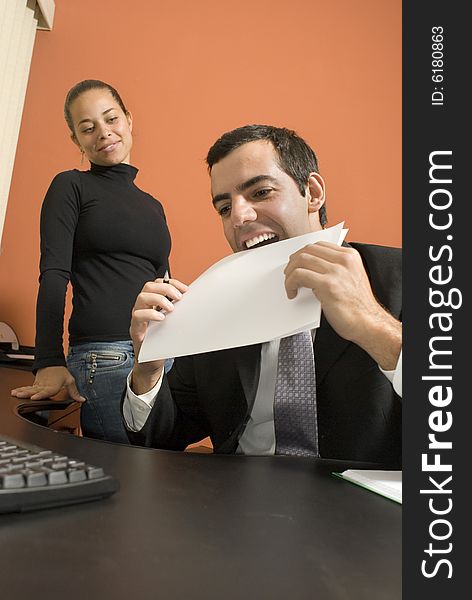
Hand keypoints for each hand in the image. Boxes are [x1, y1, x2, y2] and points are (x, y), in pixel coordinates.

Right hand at [11, 366, 85, 402]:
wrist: (52, 362)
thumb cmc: (60, 371)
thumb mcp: (70, 381)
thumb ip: (74, 392)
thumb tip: (82, 400)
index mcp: (53, 386)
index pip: (46, 391)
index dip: (40, 395)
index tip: (34, 397)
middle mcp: (44, 386)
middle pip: (35, 390)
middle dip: (27, 393)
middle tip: (20, 395)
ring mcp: (38, 385)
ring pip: (29, 388)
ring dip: (22, 391)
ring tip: (15, 393)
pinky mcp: (35, 384)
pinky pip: (27, 387)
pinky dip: (21, 389)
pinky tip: (15, 392)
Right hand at [129, 276, 187, 393]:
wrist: (152, 361)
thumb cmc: (163, 340)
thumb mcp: (174, 322)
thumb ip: (180, 311)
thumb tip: (198, 302)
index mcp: (152, 302)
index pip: (158, 283)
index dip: (171, 283)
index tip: (185, 289)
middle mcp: (143, 307)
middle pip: (149, 287)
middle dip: (166, 288)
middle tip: (178, 297)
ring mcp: (138, 317)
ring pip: (141, 298)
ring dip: (159, 299)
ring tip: (171, 308)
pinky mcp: (135, 329)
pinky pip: (138, 316)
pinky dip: (150, 314)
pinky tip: (161, 318)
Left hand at [284, 241, 401, 369]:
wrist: (368, 324)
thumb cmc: (357, 307)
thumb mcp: (350, 278)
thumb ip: (334, 268)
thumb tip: (310, 267)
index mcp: (350, 256)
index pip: (319, 245)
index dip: (303, 253)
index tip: (296, 263)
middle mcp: (344, 260)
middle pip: (308, 250)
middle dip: (294, 262)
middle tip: (288, 274)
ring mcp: (336, 271)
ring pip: (301, 261)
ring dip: (289, 274)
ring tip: (290, 285)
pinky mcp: (327, 285)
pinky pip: (298, 275)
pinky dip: (290, 284)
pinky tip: (292, 293)